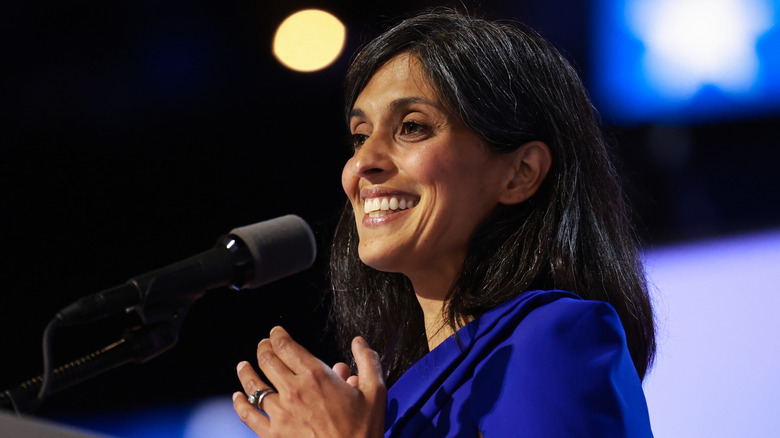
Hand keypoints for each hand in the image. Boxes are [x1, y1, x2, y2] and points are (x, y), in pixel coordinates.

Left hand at [233, 326, 385, 437]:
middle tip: (264, 345)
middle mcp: (294, 391)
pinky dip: (240, 404)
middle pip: (268, 361)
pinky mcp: (273, 435)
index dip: (277, 335)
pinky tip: (238, 398)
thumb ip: (368, 362)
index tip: (276, 333)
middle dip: (263, 348)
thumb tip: (359, 342)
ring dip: (246, 372)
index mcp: (316, 376)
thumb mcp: (375, 392)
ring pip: (254, 386)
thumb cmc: (363, 431)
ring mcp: (281, 414)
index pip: (286, 346)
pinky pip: (249, 415)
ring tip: (243, 365)